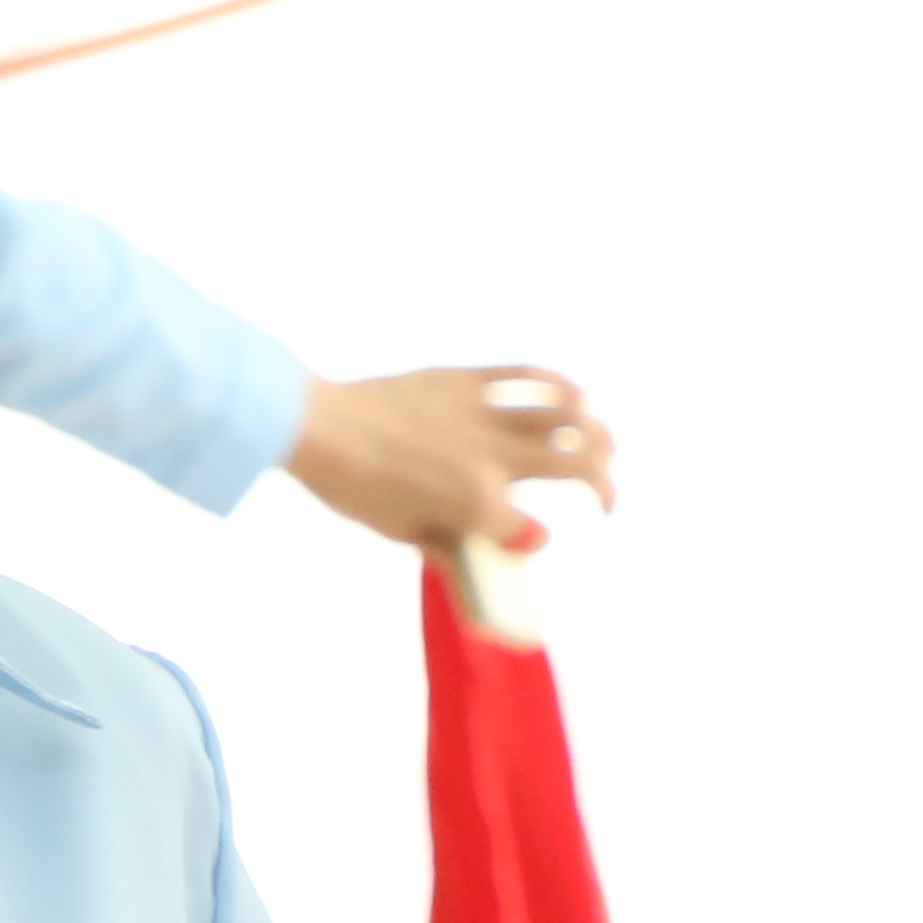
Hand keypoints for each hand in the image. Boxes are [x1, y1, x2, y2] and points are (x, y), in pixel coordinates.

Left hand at [284, 368, 612, 560]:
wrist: (318, 427)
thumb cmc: (353, 488)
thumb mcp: (403, 533)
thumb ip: (463, 548)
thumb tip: (521, 544)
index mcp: (476, 503)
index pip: (529, 531)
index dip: (532, 539)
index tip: (526, 538)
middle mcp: (491, 458)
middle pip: (577, 464)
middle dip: (604, 483)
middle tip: (603, 496)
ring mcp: (481, 414)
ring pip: (566, 416)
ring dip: (596, 432)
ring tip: (603, 444)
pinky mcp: (464, 380)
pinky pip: (526, 375)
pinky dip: (558, 383)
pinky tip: (575, 394)